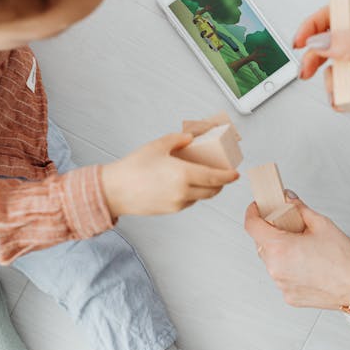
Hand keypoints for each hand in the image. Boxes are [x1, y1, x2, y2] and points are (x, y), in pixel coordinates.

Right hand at [100, 133, 238, 217]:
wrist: (114, 191)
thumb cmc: (132, 168)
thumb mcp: (157, 146)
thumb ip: (177, 140)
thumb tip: (190, 138)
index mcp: (182, 175)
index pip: (215, 177)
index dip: (228, 176)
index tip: (235, 173)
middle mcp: (182, 192)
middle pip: (212, 190)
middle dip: (220, 183)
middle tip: (222, 174)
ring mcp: (176, 203)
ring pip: (200, 197)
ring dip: (207, 189)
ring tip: (203, 177)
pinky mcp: (170, 210)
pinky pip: (188, 201)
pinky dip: (193, 194)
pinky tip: (186, 184)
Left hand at [244, 197, 349, 308]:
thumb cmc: (344, 260)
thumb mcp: (321, 224)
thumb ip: (299, 208)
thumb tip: (288, 199)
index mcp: (280, 248)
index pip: (252, 226)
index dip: (252, 213)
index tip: (257, 208)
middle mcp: (276, 268)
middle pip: (261, 244)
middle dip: (270, 232)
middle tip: (286, 225)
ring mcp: (281, 284)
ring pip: (271, 261)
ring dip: (280, 251)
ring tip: (301, 248)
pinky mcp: (288, 296)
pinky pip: (281, 276)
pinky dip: (289, 268)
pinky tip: (306, 264)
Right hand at [294, 8, 349, 143]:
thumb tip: (322, 40)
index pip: (337, 16)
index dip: (315, 25)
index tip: (301, 39)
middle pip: (327, 44)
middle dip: (315, 57)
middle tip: (308, 70)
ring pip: (331, 71)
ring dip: (330, 83)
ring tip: (339, 91)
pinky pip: (339, 92)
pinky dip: (338, 98)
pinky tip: (348, 101)